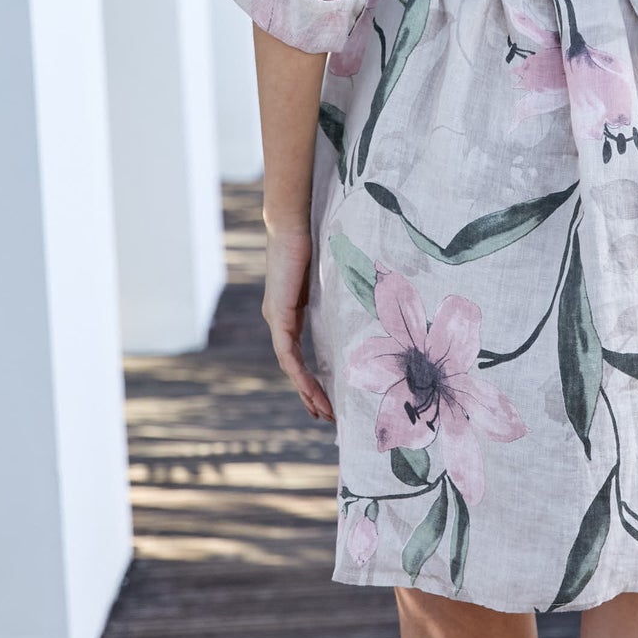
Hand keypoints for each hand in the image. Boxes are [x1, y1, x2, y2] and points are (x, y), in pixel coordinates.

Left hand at [261, 227, 335, 422]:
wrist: (292, 222)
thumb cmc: (314, 240)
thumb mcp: (327, 277)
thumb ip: (334, 295)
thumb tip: (360, 304)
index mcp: (290, 312)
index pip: (300, 354)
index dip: (313, 378)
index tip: (327, 398)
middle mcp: (279, 319)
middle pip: (295, 367)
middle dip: (311, 393)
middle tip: (327, 416)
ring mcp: (276, 319)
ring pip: (291, 366)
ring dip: (306, 391)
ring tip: (323, 412)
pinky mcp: (278, 315)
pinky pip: (288, 355)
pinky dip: (300, 375)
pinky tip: (311, 391)